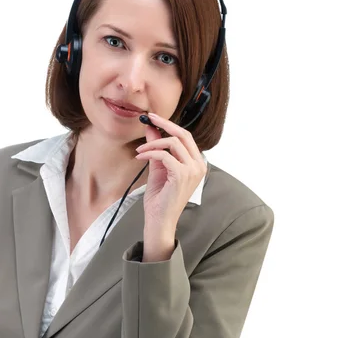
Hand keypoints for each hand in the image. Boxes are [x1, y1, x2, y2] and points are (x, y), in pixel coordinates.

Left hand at [135, 112, 207, 232]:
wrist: (159, 219)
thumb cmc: (160, 197)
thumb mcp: (158, 167)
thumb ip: (157, 148)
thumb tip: (152, 128)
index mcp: (196, 163)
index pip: (185, 136)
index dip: (169, 125)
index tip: (154, 118)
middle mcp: (198, 165)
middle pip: (183, 134)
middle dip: (164, 124)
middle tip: (148, 119)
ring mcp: (192, 170)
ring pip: (173, 143)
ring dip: (152, 144)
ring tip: (140, 151)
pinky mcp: (182, 175)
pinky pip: (164, 155)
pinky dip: (150, 153)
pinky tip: (140, 157)